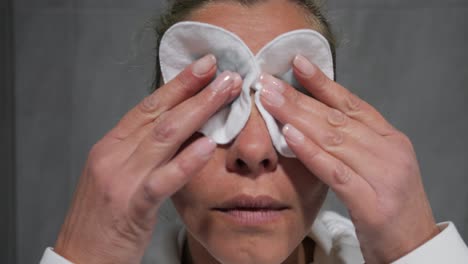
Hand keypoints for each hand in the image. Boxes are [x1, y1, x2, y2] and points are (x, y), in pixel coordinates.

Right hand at [54, 55, 241, 263]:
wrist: (81, 258)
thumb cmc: (105, 218)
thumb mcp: (121, 174)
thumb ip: (147, 151)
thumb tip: (187, 130)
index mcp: (111, 145)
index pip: (148, 106)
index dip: (178, 84)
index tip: (204, 67)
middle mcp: (114, 154)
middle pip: (159, 113)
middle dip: (194, 89)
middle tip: (224, 72)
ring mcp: (121, 178)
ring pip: (163, 136)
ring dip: (198, 111)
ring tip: (224, 94)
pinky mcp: (131, 206)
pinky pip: (162, 180)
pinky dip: (186, 161)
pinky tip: (207, 146)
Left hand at [259, 55, 439, 262]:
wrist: (414, 247)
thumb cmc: (388, 205)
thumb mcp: (375, 166)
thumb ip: (349, 143)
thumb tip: (309, 120)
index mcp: (389, 139)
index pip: (351, 104)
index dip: (322, 82)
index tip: (297, 64)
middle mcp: (389, 151)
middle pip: (336, 118)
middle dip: (299, 97)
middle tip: (268, 82)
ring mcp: (384, 175)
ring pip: (334, 139)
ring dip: (298, 117)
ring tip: (270, 101)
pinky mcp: (373, 203)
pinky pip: (336, 172)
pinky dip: (311, 152)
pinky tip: (289, 135)